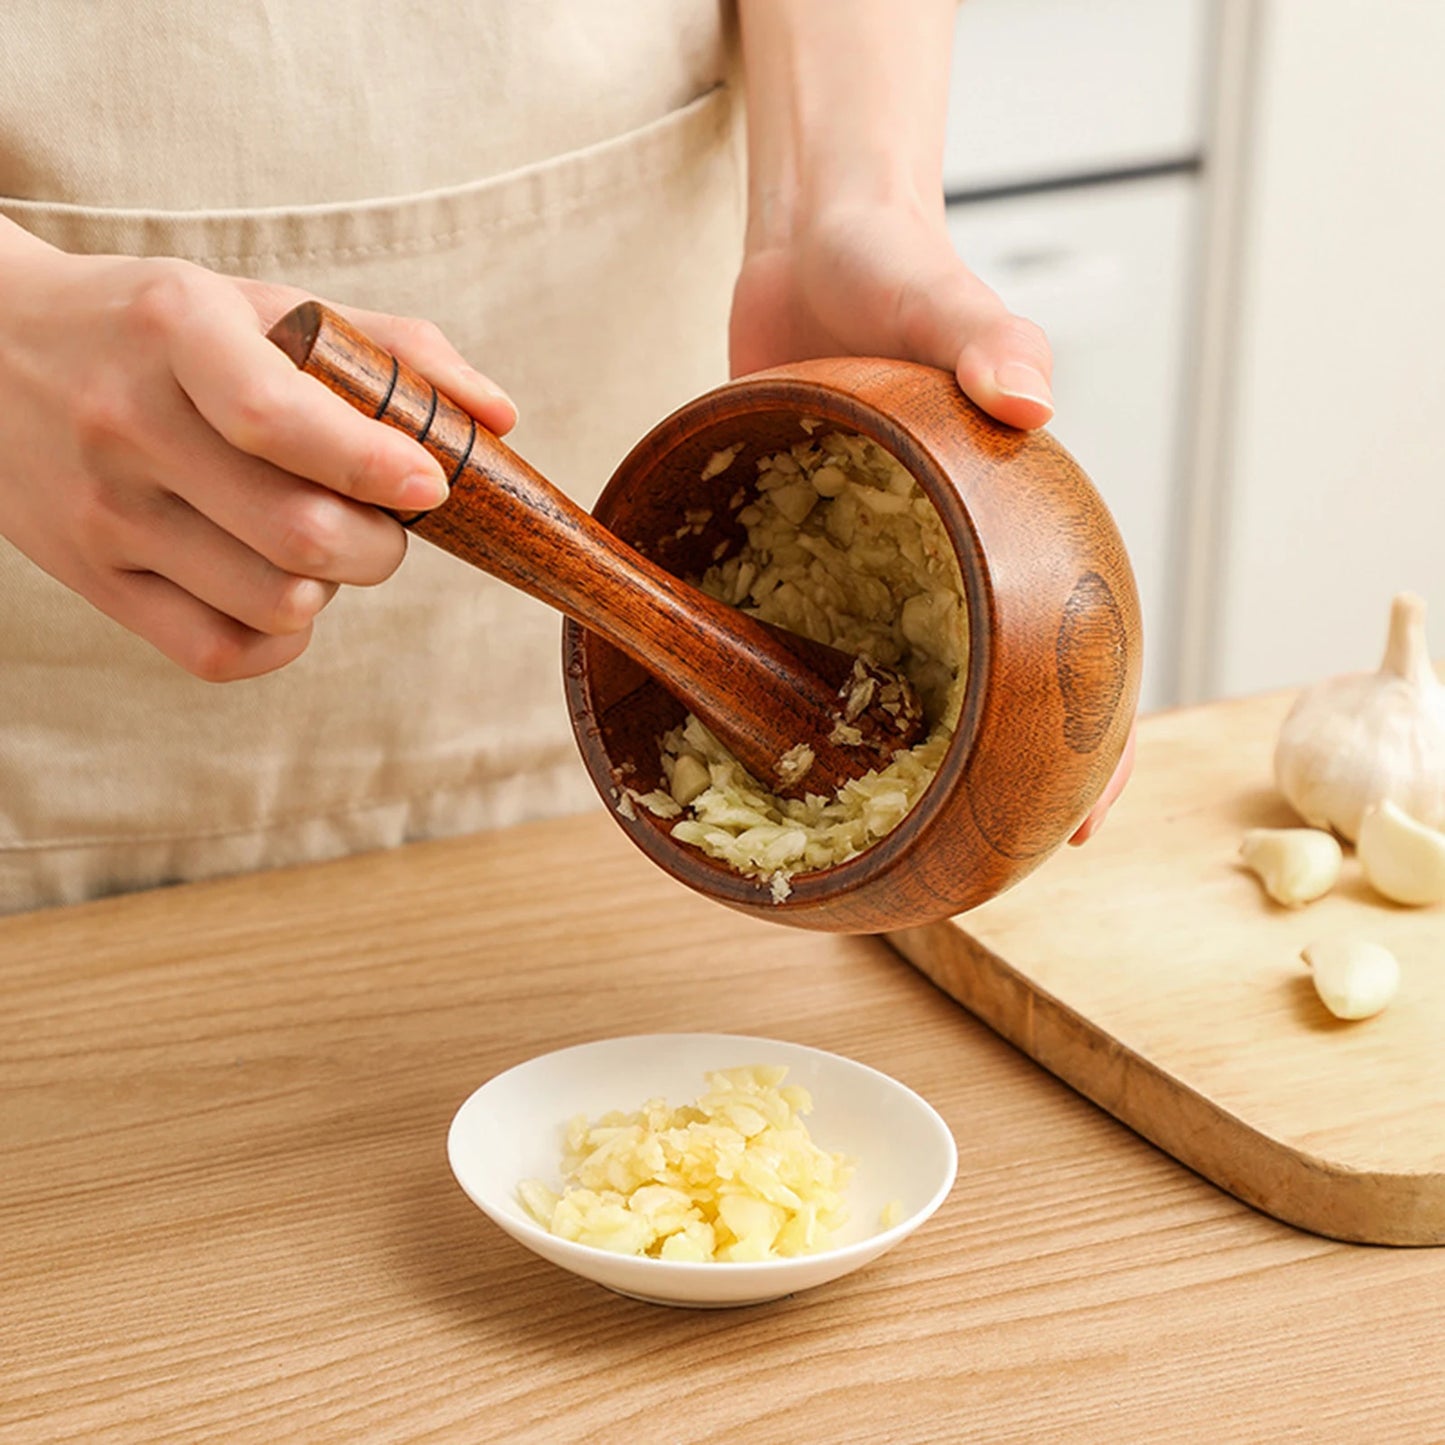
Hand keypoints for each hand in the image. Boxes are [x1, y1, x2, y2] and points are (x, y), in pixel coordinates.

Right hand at [0, 229, 515, 680]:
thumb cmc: (154, 329)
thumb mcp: (255, 302)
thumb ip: (388, 347)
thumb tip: (499, 418)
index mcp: (175, 331)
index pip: (279, 417)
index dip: (375, 465)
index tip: (433, 483)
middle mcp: (128, 425)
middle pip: (303, 537)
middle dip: (382, 544)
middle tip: (385, 520)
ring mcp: (103, 513)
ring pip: (276, 602)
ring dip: (334, 588)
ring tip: (317, 541)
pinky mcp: (93, 581)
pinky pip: (222, 654)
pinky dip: (283, 637)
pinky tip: (282, 591)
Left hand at [730, 199, 1133, 839]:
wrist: (806, 246)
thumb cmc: (892, 263)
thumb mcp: (939, 292)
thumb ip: (985, 336)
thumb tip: (1032, 399)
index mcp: (1012, 519)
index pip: (1081, 642)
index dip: (1094, 740)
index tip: (1081, 826)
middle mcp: (950, 557)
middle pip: (993, 688)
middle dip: (997, 781)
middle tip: (976, 863)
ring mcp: (876, 564)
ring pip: (899, 680)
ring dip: (894, 758)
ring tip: (878, 836)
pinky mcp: (805, 555)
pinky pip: (810, 637)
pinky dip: (802, 693)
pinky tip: (779, 745)